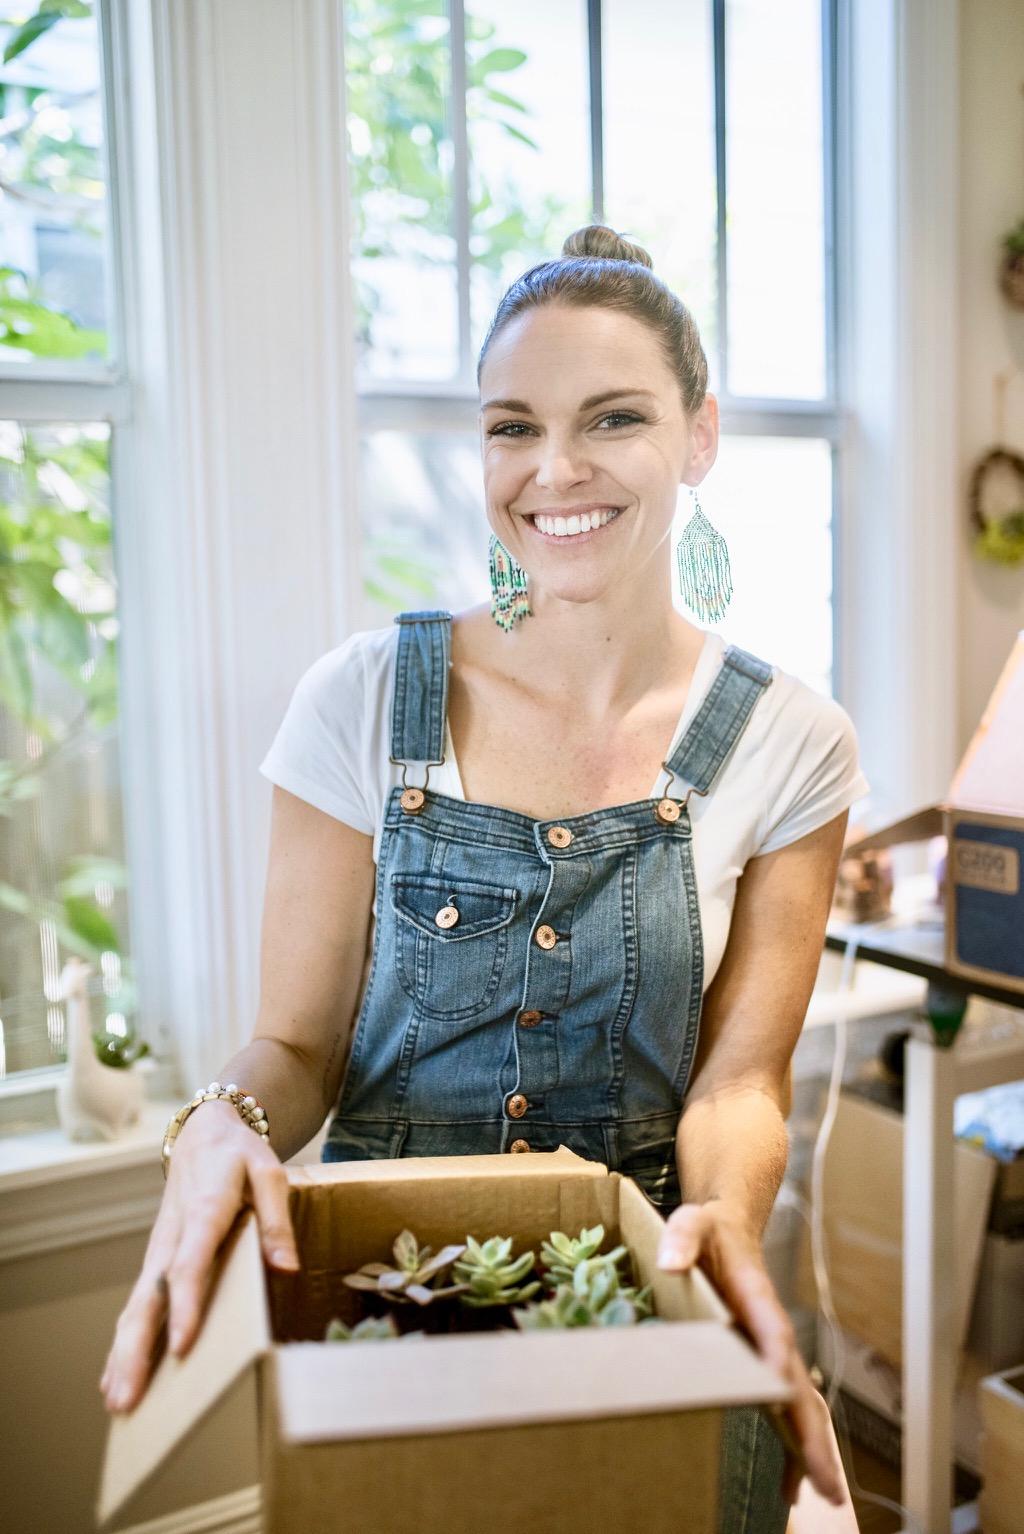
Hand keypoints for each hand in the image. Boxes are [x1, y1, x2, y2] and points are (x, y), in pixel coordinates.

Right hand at [100, 1100, 299, 1413]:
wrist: (203, 1132)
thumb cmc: (239, 1155)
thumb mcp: (269, 1172)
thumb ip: (277, 1219)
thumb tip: (288, 1268)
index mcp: (203, 1212)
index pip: (190, 1265)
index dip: (186, 1306)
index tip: (182, 1346)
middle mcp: (172, 1237)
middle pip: (149, 1298)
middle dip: (136, 1350)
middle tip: (128, 1399)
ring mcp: (158, 1251)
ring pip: (136, 1307)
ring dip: (124, 1355)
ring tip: (118, 1404)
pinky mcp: (155, 1260)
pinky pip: (137, 1305)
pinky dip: (124, 1342)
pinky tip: (114, 1378)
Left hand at [657, 1200, 846, 1508]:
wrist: (727, 1227)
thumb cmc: (709, 1229)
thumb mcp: (692, 1221)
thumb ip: (682, 1236)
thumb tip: (670, 1262)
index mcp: (757, 1296)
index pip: (772, 1330)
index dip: (778, 1360)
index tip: (781, 1392)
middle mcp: (771, 1329)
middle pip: (799, 1383)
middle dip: (812, 1431)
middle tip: (825, 1482)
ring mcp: (770, 1349)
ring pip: (800, 1402)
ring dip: (810, 1446)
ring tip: (818, 1494)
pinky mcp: (762, 1362)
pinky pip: (784, 1405)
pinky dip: (793, 1441)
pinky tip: (790, 1481)